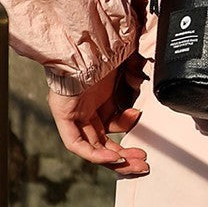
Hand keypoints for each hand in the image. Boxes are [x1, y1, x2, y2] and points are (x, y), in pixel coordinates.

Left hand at [46, 53, 148, 176]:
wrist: (85, 43)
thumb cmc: (103, 49)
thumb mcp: (126, 67)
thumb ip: (136, 76)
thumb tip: (144, 78)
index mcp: (99, 98)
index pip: (112, 125)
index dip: (128, 132)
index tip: (143, 134)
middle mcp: (85, 108)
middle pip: (103, 142)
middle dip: (125, 155)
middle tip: (142, 163)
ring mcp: (73, 113)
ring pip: (92, 147)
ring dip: (113, 159)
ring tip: (133, 164)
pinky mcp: (62, 116)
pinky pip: (76, 144)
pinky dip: (94, 154)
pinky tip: (113, 157)